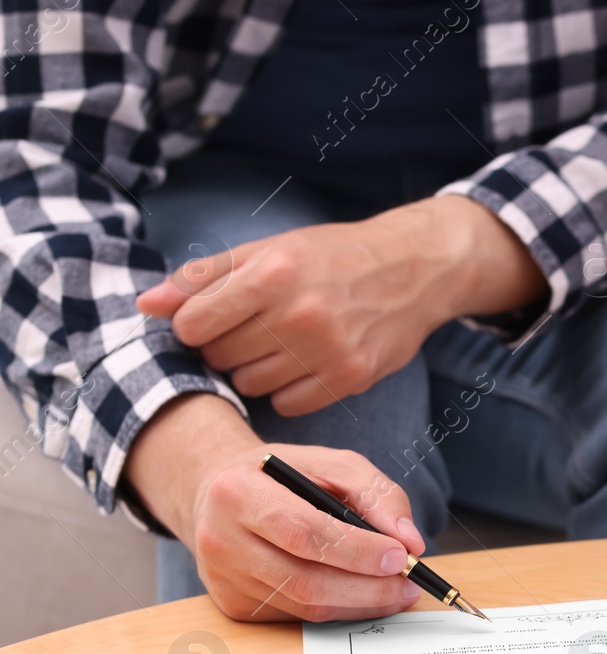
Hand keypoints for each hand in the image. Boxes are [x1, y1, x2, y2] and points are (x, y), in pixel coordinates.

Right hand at [124, 394, 426, 620]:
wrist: (219, 495)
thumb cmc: (281, 476)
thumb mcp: (330, 464)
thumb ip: (375, 493)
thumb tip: (408, 539)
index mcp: (238, 492)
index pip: (303, 531)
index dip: (357, 549)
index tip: (401, 556)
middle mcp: (221, 540)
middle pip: (305, 579)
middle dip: (368, 588)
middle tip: (409, 583)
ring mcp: (224, 579)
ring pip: (304, 606)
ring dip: (360, 604)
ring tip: (396, 591)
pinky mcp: (233, 605)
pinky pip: (297, 616)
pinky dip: (338, 609)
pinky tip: (362, 596)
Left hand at [135, 195, 544, 416]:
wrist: (414, 269)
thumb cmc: (333, 257)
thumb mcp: (267, 250)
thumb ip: (203, 278)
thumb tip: (146, 305)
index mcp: (272, 273)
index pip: (193, 325)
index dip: (196, 324)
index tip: (215, 317)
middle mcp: (299, 313)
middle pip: (219, 357)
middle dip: (226, 345)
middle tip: (253, 327)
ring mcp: (327, 350)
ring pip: (250, 384)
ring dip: (255, 369)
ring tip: (279, 344)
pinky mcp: (350, 377)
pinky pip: (288, 403)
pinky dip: (287, 388)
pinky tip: (303, 363)